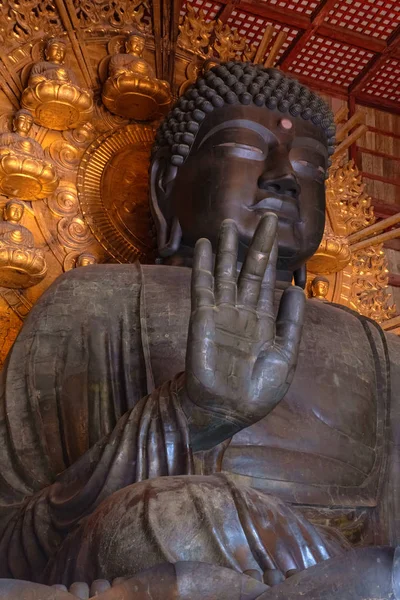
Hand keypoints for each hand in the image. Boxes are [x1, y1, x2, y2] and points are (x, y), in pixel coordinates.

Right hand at [185, 214, 304, 438]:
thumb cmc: (257, 390)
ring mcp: (221, 312)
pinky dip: (202, 266)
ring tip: (227, 224)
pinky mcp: (202, 318)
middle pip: (249, 270)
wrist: (227, 410)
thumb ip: (290, 323)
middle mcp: (242, 311)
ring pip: (224, 273)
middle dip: (257, 244)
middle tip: (267, 216)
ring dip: (226, 249)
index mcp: (262, 320)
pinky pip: (202, 287)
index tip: (276, 232)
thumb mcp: (284, 357)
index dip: (272, 256)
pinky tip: (203, 246)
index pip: (267, 280)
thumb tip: (297, 290)